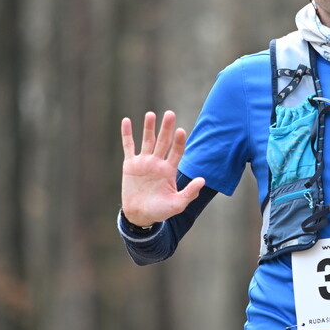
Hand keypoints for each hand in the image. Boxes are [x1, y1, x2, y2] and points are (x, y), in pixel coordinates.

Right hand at [120, 111, 205, 225]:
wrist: (140, 216)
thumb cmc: (160, 211)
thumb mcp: (177, 204)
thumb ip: (190, 192)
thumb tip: (203, 180)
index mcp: (169, 170)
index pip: (177, 151)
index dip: (179, 142)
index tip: (181, 131)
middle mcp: (158, 163)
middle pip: (163, 141)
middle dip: (166, 128)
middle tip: (170, 114)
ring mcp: (144, 162)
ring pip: (147, 141)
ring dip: (149, 128)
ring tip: (151, 114)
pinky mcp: (130, 165)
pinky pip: (128, 147)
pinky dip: (127, 134)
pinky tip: (126, 121)